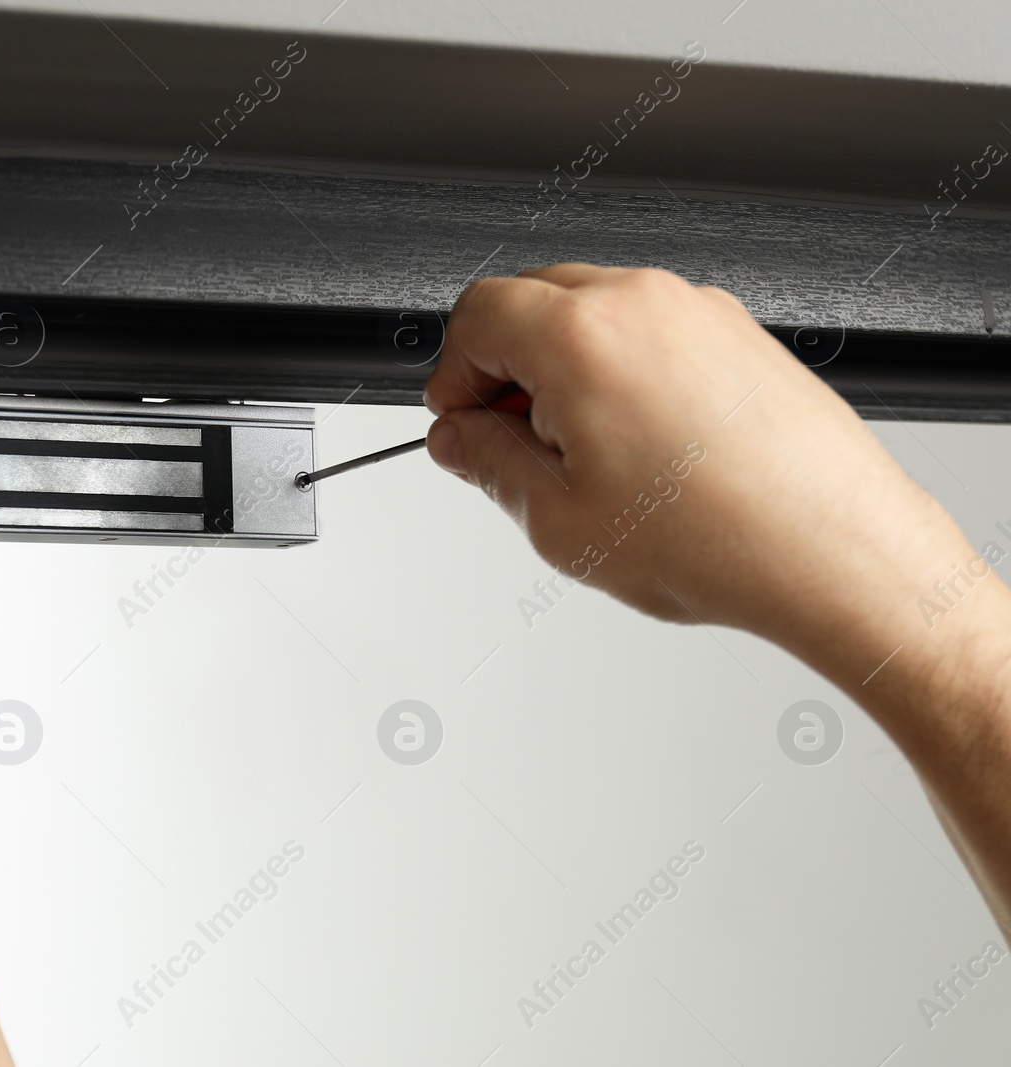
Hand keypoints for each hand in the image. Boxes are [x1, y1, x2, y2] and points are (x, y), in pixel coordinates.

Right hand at [422, 263, 968, 653]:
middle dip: (503, 367)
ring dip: (563, 367)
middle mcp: (642, 303)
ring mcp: (698, 310)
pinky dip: (622, 369)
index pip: (476, 315)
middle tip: (507, 441)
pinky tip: (638, 448)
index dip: (451, 374)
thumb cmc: (720, 538)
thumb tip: (460, 439)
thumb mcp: (558, 519)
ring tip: (581, 455)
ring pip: (592, 311)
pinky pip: (650, 328)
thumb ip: (487, 463)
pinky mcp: (738, 331)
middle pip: (530, 300)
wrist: (836, 550)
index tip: (459, 420)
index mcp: (581, 336)